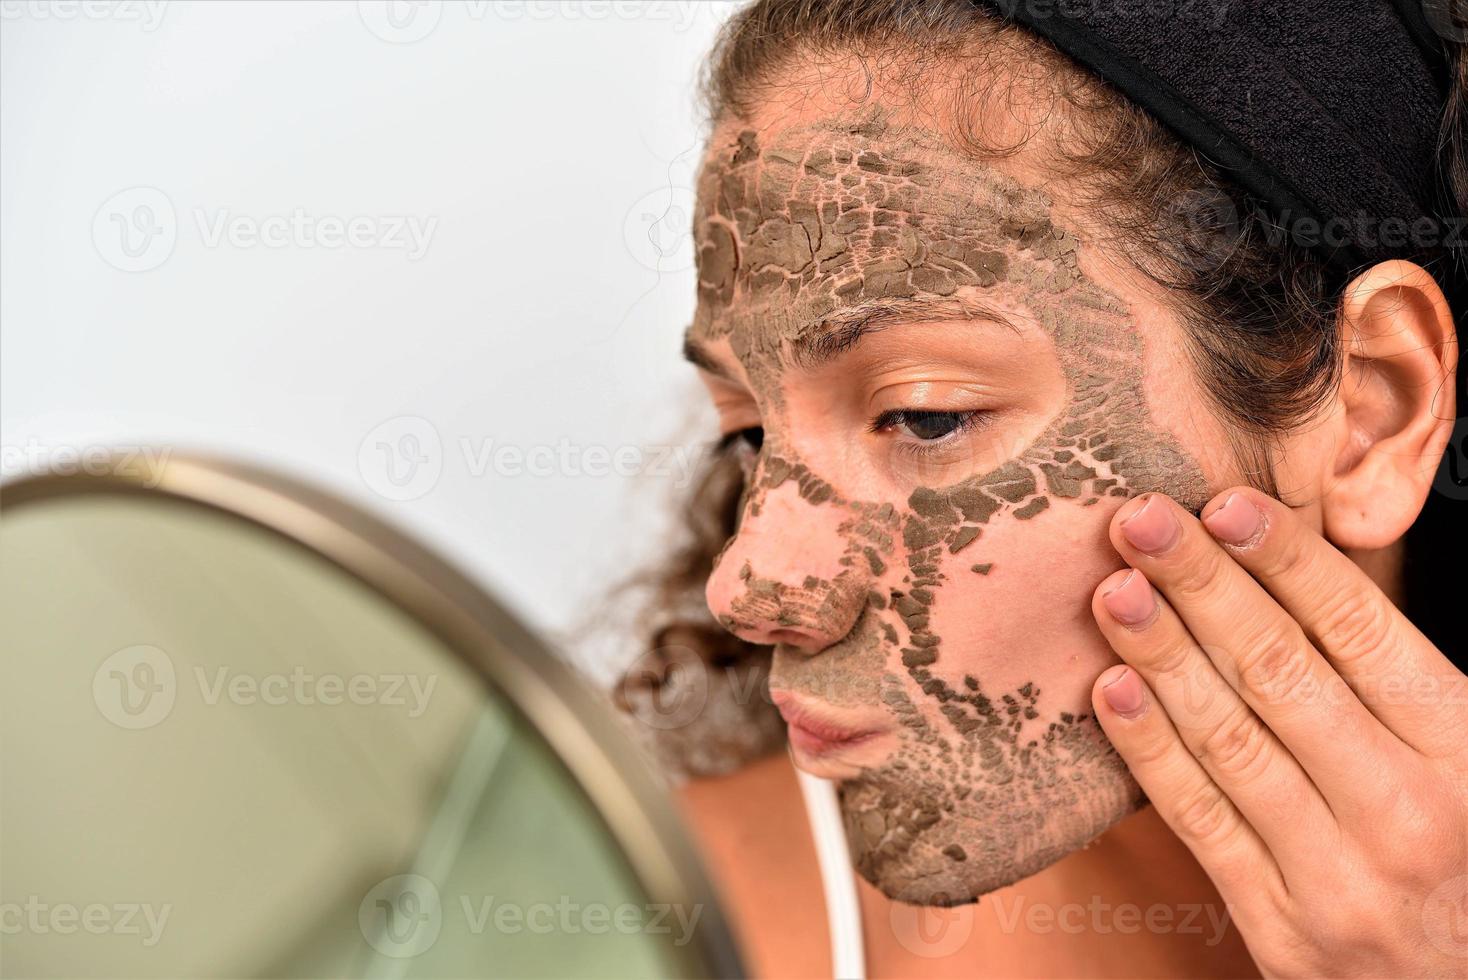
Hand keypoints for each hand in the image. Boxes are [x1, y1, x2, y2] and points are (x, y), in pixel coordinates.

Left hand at [1088, 487, 1467, 976]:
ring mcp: (1341, 875)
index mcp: (1465, 750)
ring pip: (1231, 738)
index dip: (1285, 559)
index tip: (1223, 502)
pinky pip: (1203, 822)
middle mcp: (1409, 810)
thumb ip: (1392, 679)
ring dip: (1161, 653)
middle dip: (1203, 585)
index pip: (1361, 630)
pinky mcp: (1283, 929)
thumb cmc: (1459, 855)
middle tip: (1140, 519)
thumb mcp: (1465, 762)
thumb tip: (1290, 564)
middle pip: (1282, 671)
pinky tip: (1109, 690)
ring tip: (1112, 588)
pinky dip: (1150, 752)